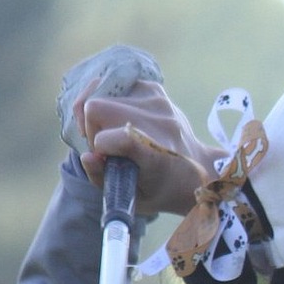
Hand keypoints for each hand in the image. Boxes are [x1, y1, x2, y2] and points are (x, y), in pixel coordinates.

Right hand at [57, 48, 225, 215]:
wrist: (197, 169)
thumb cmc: (161, 189)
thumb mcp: (132, 198)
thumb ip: (103, 178)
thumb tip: (87, 156)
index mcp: (155, 153)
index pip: (110, 137)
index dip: (98, 146)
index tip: (106, 158)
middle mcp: (159, 122)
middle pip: (96, 107)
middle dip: (91, 126)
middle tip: (105, 145)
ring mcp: (158, 100)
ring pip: (100, 91)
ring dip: (97, 113)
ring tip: (110, 130)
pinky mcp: (154, 88)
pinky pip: (112, 85)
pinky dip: (106, 100)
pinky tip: (116, 118)